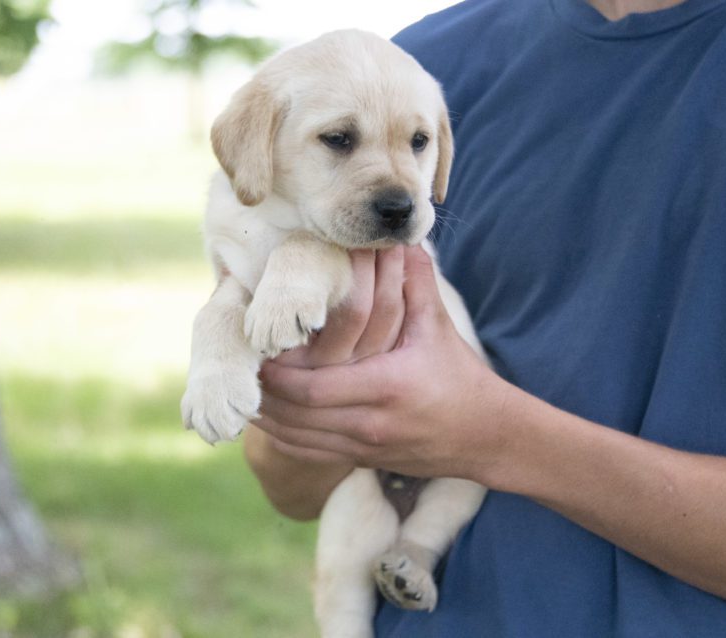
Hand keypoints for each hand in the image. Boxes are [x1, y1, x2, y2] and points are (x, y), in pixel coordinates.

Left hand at [256, 246, 506, 479]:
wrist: (486, 436)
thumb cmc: (459, 375)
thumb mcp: (437, 327)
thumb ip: (416, 283)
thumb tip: (399, 239)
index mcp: (386, 388)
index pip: (313, 387)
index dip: (277, 373)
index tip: (256, 349)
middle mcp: (370, 423)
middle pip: (296, 415)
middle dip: (263, 393)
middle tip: (240, 366)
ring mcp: (363, 447)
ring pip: (296, 439)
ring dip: (265, 415)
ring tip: (243, 388)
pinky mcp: (359, 459)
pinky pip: (307, 452)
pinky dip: (279, 435)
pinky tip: (264, 415)